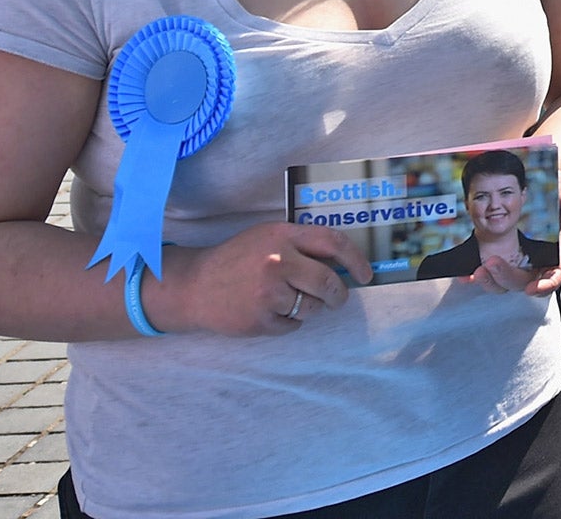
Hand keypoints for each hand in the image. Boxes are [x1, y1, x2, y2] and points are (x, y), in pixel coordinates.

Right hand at [149, 222, 370, 336]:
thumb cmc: (237, 259)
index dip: (355, 259)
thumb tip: (344, 263)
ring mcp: (268, 293)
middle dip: (339, 294)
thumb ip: (302, 245)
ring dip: (311, 308)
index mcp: (283, 236)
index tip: (365, 274)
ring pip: (312, 307)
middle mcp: (277, 262)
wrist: (194, 286)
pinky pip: (293, 325)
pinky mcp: (260, 319)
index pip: (332, 243)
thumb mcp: (268, 238)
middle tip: (338, 298)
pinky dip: (288, 322)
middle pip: (328, 282)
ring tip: (290, 301)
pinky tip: (270, 312)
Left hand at [473, 173, 560, 297]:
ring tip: (477, 271)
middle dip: (507, 278)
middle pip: (524, 282)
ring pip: (504, 283)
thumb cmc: (555, 193)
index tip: (534, 288)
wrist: (539, 186)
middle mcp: (535, 260)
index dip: (546, 285)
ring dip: (490, 281)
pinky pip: (488, 272)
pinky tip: (465, 275)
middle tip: (492, 263)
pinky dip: (475, 277)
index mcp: (554, 251)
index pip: (555, 274)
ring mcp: (516, 260)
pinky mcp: (499, 255)